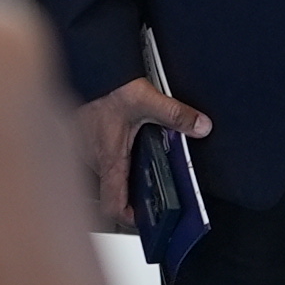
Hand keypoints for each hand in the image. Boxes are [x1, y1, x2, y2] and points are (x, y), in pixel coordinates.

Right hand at [75, 76, 212, 231]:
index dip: (130, 219)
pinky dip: (112, 156)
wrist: (84, 65)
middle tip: (153, 188)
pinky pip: (96, 156)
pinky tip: (126, 141)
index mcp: (109, 159)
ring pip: (102, 173)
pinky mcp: (83, 137)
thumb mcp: (145, 99)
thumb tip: (200, 127)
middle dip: (131, 193)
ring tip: (143, 164)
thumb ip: (175, 114)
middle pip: (110, 191)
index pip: (113, 206)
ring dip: (121, 173)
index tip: (146, 219)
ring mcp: (85, 149)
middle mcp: (93, 159)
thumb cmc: (104, 84)